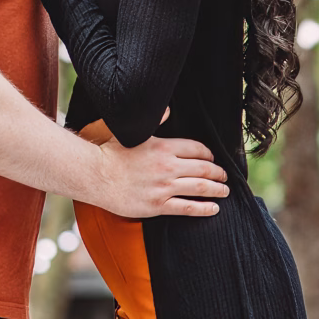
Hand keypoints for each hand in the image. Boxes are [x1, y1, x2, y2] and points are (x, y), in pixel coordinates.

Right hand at [89, 133, 227, 219]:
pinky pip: (187, 207)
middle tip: (224, 176)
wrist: (94, 175)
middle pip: (203, 168)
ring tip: (224, 190)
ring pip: (200, 187)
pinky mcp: (157, 205)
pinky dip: (204, 208)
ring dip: (217, 189)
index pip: (197, 149)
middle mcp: (167, 166)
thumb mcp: (132, 131)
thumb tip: (168, 110)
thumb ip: (154, 121)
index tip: (212, 158)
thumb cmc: (109, 153)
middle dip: (218, 172)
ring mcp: (164, 187)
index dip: (208, 154)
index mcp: (164, 146)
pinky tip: (214, 208)